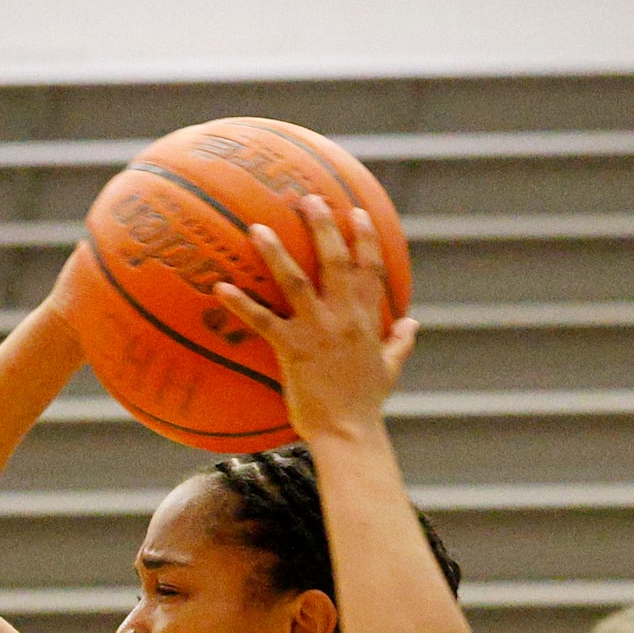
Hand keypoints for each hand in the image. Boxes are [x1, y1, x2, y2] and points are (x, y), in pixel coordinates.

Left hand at [213, 196, 416, 444]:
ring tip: (256, 228)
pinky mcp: (293, 350)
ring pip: (296, 281)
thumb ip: (401, 342)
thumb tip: (414, 323)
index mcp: (368, 319)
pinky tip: (219, 287)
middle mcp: (345, 317)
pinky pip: (262, 321)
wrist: (349, 434)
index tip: (356, 211)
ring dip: (275, 253)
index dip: (364, 237)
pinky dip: (241, 303)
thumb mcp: (391, 368)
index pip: (370, 268)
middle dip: (322, 226)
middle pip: (335, 261)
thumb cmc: (366, 406)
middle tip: (307, 198)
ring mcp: (318, 331)